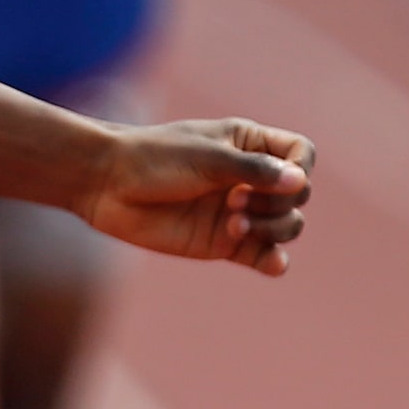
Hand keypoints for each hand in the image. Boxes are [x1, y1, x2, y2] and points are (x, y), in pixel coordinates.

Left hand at [82, 118, 314, 274]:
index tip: (276, 177)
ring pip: (287, 226)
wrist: (107, 185)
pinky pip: (263, 256)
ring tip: (232, 223)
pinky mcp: (223, 242)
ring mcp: (238, 212)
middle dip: (277, 203)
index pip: (302, 155)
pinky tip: (270, 262)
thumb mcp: (206, 157)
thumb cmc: (153, 159)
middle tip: (235, 201)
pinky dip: (273, 261)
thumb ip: (254, 170)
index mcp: (249, 145)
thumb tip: (300, 182)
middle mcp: (249, 179)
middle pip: (298, 195)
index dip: (300, 169)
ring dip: (272, 229)